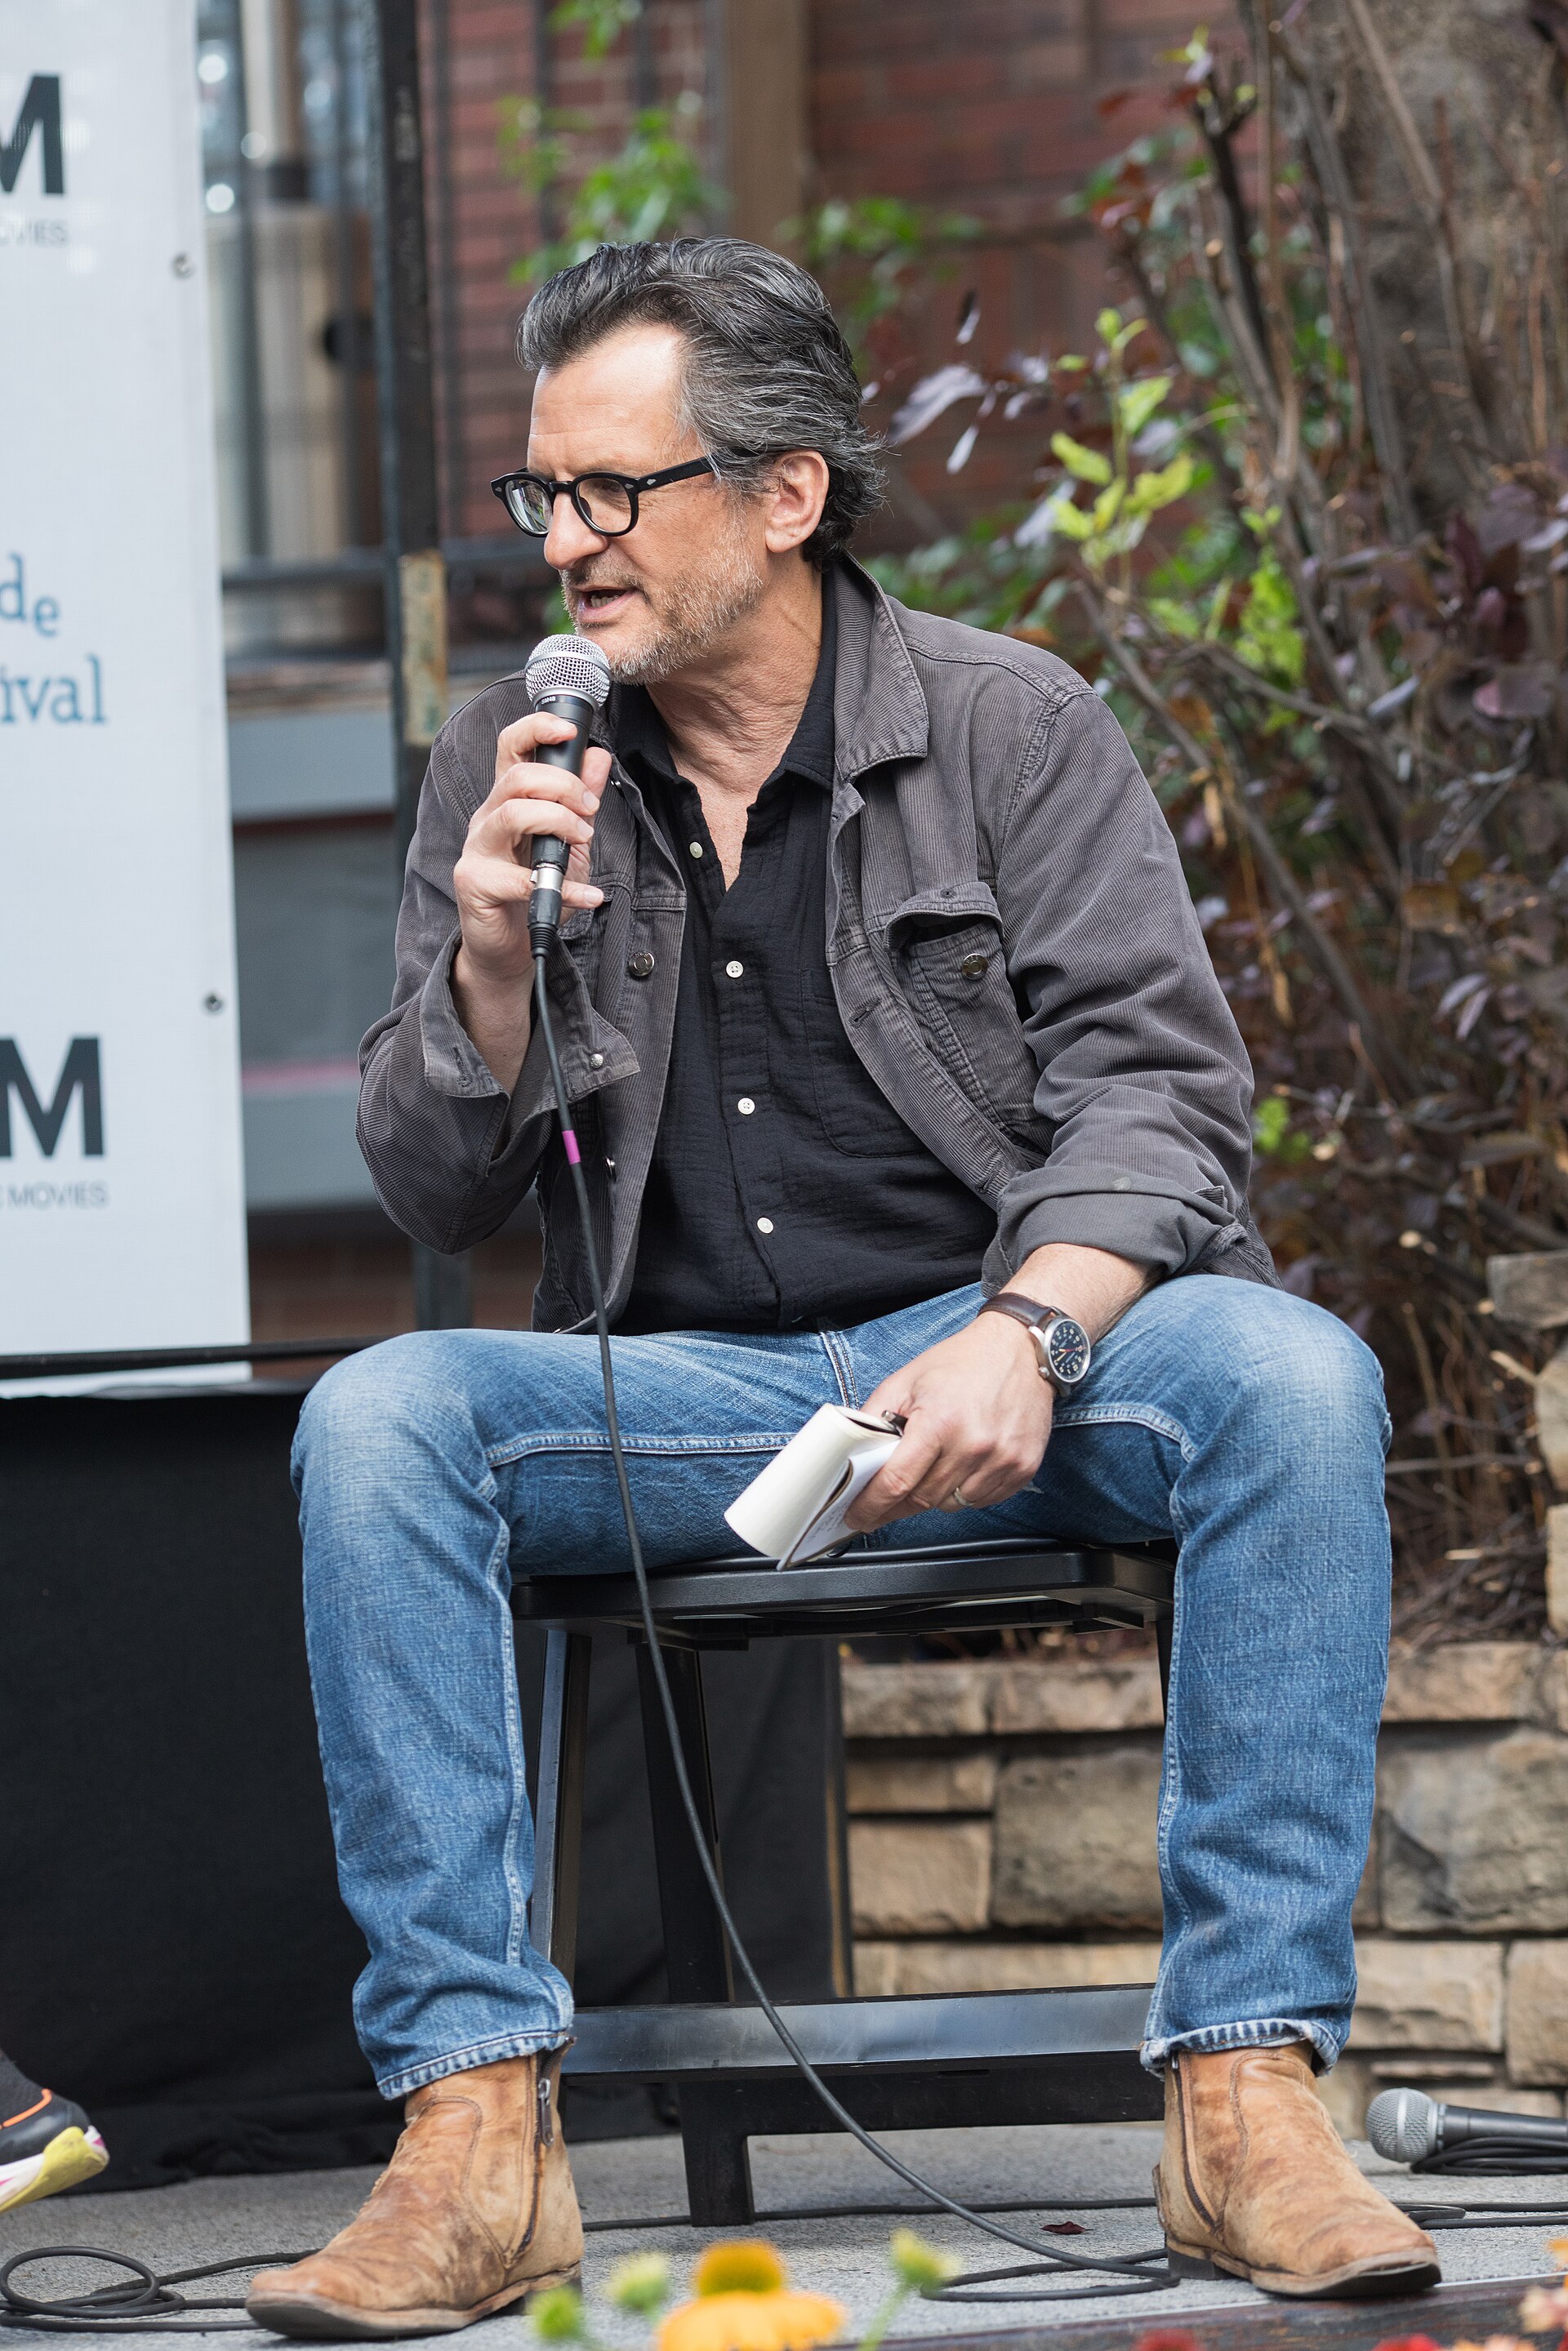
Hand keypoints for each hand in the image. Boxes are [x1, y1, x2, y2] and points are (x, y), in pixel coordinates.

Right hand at [453, 713, 612, 987]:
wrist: (510, 946)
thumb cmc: (535, 890)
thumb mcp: (568, 842)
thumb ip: (581, 800)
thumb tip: (598, 756)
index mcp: (506, 801)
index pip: (510, 748)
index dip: (535, 729)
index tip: (570, 729)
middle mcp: (487, 819)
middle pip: (516, 778)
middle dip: (563, 786)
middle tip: (590, 810)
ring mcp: (477, 850)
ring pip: (512, 814)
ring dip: (558, 822)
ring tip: (583, 841)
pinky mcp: (475, 884)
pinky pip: (521, 879)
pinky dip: (565, 888)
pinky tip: (588, 896)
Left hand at [845, 1313, 1052, 1531]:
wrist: (1018, 1350)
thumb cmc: (962, 1362)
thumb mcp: (906, 1381)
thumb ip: (873, 1417)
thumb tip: (850, 1454)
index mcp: (939, 1422)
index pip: (896, 1482)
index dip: (871, 1506)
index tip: (858, 1517)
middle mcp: (973, 1446)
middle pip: (922, 1499)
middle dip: (898, 1502)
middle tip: (888, 1494)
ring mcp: (1002, 1460)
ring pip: (952, 1504)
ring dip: (935, 1494)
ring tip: (936, 1463)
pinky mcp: (1022, 1468)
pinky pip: (982, 1500)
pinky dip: (966, 1491)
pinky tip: (964, 1464)